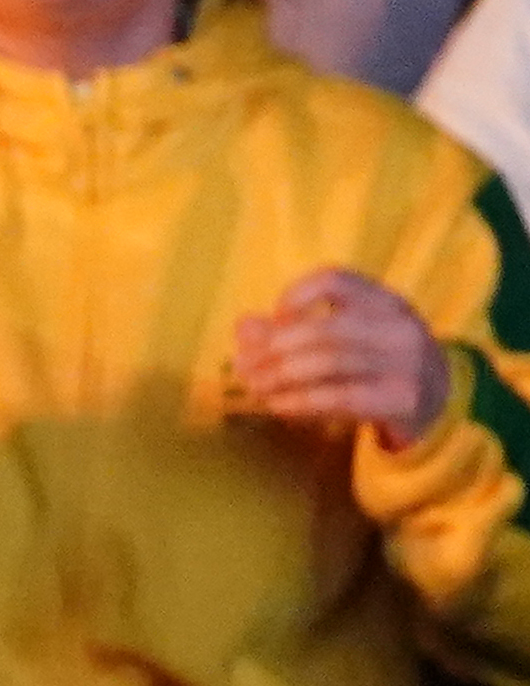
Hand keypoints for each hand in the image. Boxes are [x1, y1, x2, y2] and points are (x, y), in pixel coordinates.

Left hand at [228, 268, 452, 443]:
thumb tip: (244, 327)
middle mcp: (399, 326)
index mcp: (385, 300)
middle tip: (242, 366)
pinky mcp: (402, 400)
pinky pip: (340, 398)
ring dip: (280, 377)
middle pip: (323, 329)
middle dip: (273, 349)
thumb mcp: (347, 336)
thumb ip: (294, 327)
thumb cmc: (380, 362)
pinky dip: (300, 402)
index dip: (296, 295)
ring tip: (254, 387)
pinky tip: (278, 406)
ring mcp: (406, 364)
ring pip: (328, 364)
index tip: (273, 318)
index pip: (335, 279)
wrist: (442, 402)